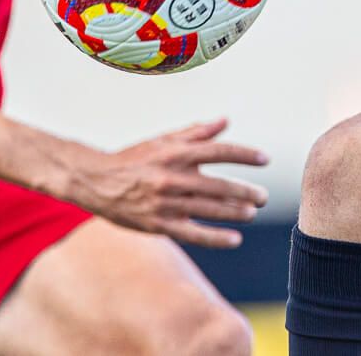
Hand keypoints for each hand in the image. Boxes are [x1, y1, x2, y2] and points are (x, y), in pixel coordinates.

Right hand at [65, 119, 269, 248]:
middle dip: (246, 192)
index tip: (265, 159)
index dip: (245, 155)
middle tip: (264, 197)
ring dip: (236, 212)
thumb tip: (225, 121)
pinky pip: (193, 233)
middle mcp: (173, 177)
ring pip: (209, 210)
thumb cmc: (134, 159)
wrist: (95, 182)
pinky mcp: (158, 224)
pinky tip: (234, 239)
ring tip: (252, 213)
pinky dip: (216, 237)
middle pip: (219, 185)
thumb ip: (196, 132)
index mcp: (176, 153)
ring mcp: (166, 202)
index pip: (220, 151)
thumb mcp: (163, 141)